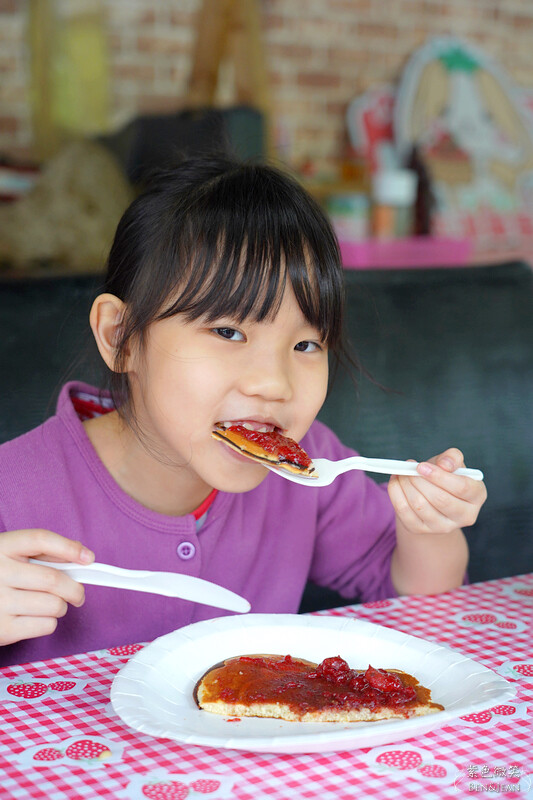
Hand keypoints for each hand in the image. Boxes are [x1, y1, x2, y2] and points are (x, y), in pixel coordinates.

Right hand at [0, 529, 94, 646]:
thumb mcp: (11, 556)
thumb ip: (42, 553)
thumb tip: (83, 558)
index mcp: (2, 547)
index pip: (40, 539)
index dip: (68, 548)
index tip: (88, 558)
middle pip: (53, 579)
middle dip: (75, 589)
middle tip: (78, 595)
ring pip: (54, 605)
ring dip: (61, 606)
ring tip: (49, 604)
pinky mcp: (2, 629)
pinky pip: (46, 625)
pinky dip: (49, 622)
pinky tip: (35, 617)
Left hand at [388, 448, 486, 535]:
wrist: (432, 498)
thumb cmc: (445, 476)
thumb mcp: (452, 463)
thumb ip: (452, 457)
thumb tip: (444, 464)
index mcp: (477, 495)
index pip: (461, 488)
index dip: (439, 476)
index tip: (421, 466)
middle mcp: (465, 515)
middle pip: (440, 499)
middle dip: (419, 480)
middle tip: (408, 468)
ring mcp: (444, 526)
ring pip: (420, 506)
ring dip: (406, 485)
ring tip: (402, 473)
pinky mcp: (422, 530)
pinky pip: (404, 512)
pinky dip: (396, 494)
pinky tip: (395, 482)